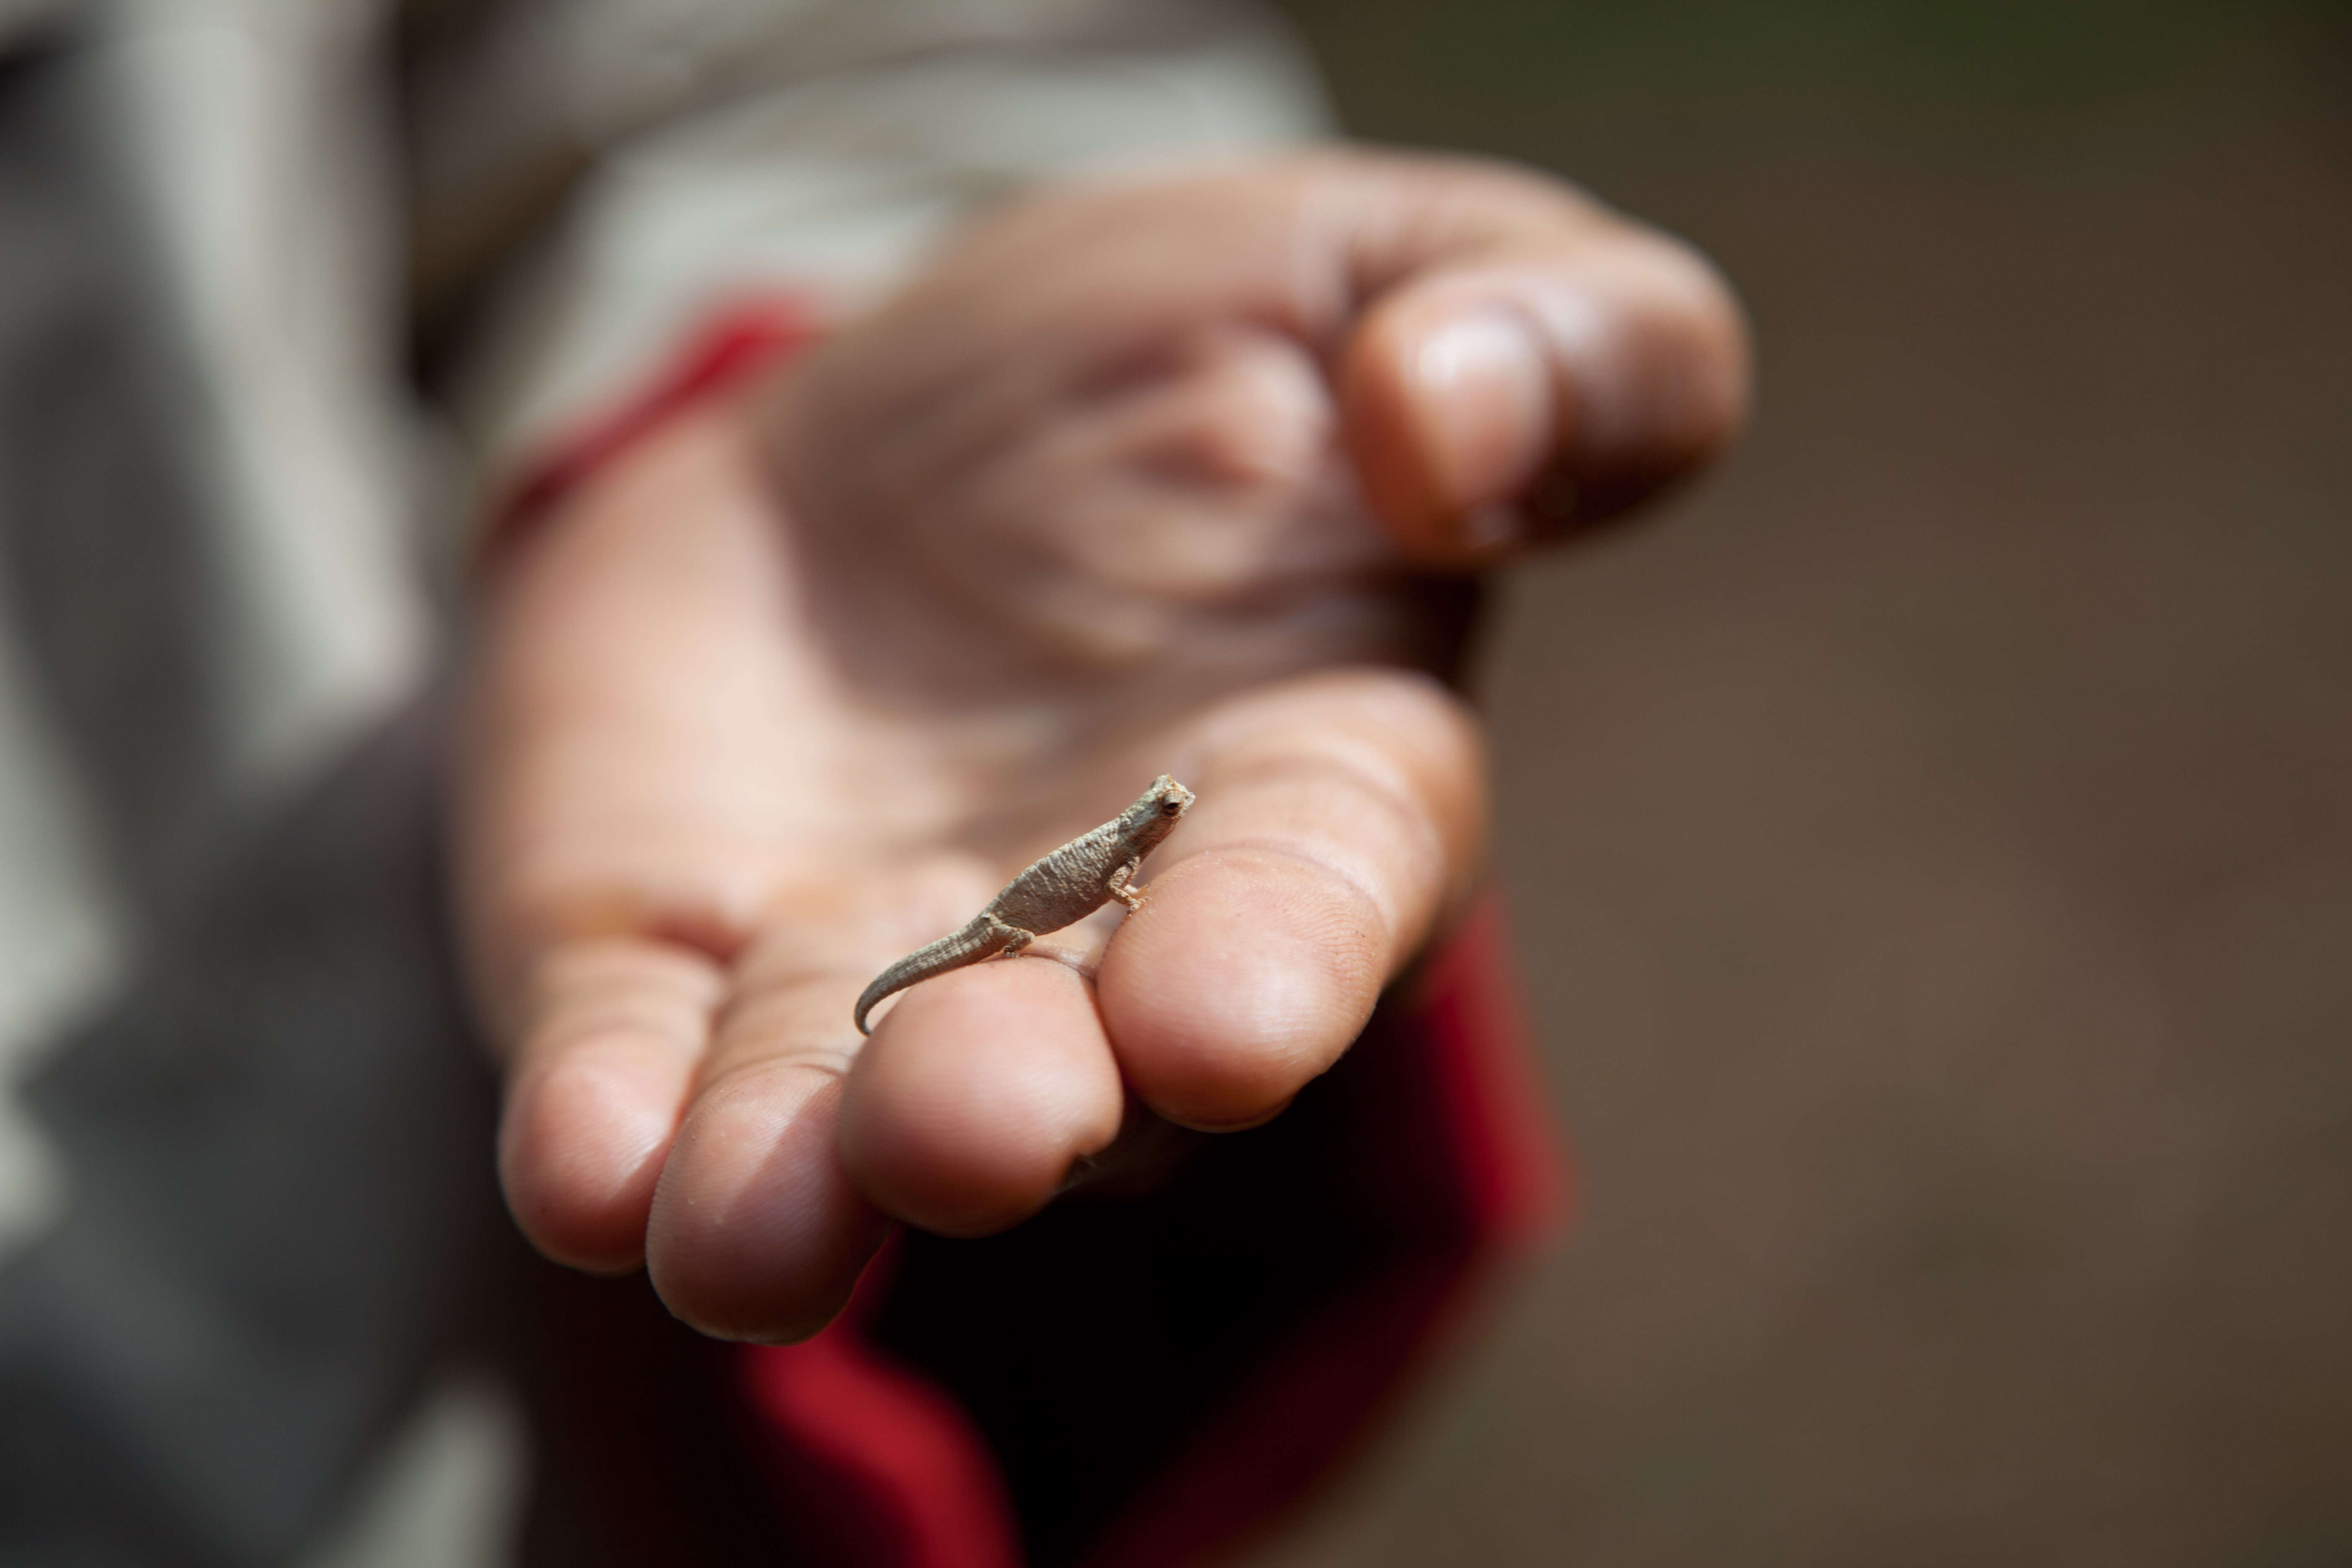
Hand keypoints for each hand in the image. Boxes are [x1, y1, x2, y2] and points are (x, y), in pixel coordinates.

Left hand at [461, 150, 1745, 1339]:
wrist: (889, 409)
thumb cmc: (1192, 348)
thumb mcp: (1402, 264)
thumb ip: (1550, 337)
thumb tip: (1445, 429)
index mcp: (1308, 786)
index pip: (1311, 897)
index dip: (1270, 963)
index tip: (1219, 1023)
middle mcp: (1092, 935)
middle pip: (1066, 1061)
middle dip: (1011, 1103)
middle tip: (969, 1128)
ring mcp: (865, 962)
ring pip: (830, 1122)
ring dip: (793, 1185)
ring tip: (753, 1236)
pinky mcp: (668, 945)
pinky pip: (634, 1065)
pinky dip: (613, 1133)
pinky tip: (590, 1178)